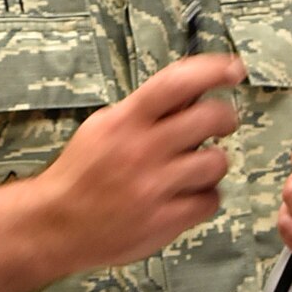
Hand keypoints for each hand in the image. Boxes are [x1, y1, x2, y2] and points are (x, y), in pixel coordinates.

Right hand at [31, 54, 242, 274]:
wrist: (57, 223)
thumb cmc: (83, 172)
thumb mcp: (104, 127)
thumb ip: (144, 111)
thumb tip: (191, 92)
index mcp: (125, 121)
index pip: (176, 83)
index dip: (211, 70)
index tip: (234, 68)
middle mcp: (142, 150)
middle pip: (210, 118)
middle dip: (224, 118)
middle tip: (221, 124)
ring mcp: (155, 187)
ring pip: (217, 162)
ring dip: (212, 163)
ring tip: (195, 168)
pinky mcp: (165, 221)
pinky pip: (210, 200)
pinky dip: (204, 197)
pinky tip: (186, 196)